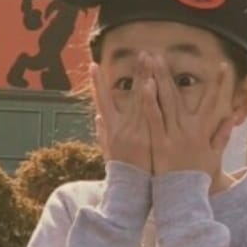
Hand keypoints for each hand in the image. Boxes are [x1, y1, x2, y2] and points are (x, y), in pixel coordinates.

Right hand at [90, 60, 151, 174]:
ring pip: (141, 100)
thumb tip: (97, 118)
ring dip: (146, 77)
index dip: (97, 83)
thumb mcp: (109, 153)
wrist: (129, 194)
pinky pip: (150, 115)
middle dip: (135, 72)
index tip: (93, 65)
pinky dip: (149, 99)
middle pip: (128, 95)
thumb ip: (103, 134)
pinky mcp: (146, 140)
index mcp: (111, 130)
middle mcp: (121, 129)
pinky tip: (152, 83)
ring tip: (151, 58)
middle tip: (141, 52)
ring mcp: (134, 133)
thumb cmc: (121, 174)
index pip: (102, 102)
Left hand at [142, 55, 234, 178]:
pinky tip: (145, 86)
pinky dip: (150, 102)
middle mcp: (188, 130)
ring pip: (165, 102)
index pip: (213, 102)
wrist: (183, 199)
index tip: (222, 66)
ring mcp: (173, 136)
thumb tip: (229, 121)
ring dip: (157, 79)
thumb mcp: (213, 158)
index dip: (219, 84)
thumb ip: (220, 138)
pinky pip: (154, 119)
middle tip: (160, 53)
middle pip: (178, 95)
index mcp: (202, 132)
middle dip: (169, 72)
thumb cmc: (197, 180)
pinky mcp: (160, 143)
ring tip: (149, 61)